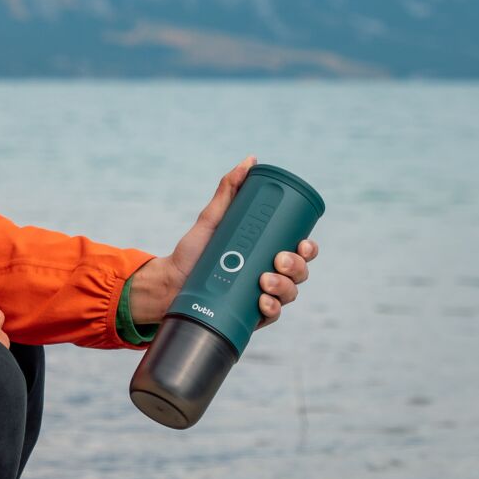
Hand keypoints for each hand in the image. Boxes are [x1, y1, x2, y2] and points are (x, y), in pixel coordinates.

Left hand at [127, 155, 318, 329]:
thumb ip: (228, 190)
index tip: (303, 243)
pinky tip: (262, 302)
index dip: (309, 249)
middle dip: (297, 267)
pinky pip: (271, 315)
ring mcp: (262, 297)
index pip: (300, 251)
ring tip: (264, 280)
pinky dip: (271, 309)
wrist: (170, 284)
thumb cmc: (194, 252)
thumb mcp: (212, 219)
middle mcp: (271, 276)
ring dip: (284, 287)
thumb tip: (250, 160)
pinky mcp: (251, 317)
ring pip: (289, 294)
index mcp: (268, 253)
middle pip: (300, 273)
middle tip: (279, 260)